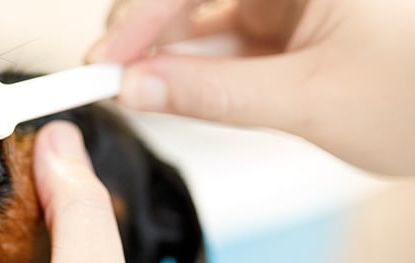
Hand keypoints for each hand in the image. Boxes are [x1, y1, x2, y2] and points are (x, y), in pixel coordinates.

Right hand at [88, 0, 414, 175]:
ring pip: (207, 11)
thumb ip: (214, 94)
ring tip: (136, 86)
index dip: (141, 17)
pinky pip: (230, 33)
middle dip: (147, 30)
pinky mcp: (296, 21)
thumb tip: (140, 89)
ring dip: (169, 48)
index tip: (105, 60)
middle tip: (112, 74)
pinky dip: (200, 61)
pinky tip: (173, 83)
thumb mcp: (309, 100)